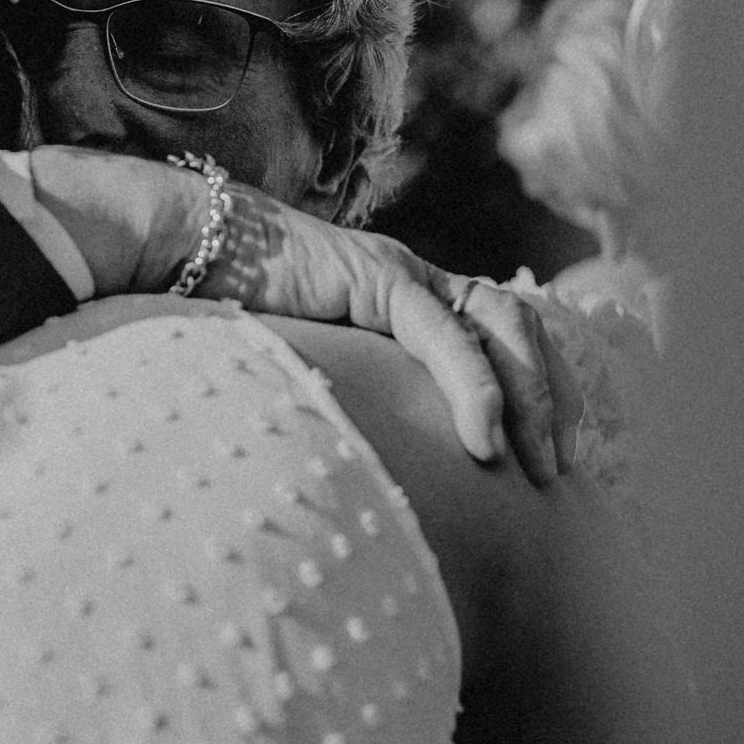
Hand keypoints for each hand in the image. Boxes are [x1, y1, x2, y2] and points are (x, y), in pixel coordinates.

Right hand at [198, 188, 566, 483]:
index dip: (543, 395)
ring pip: (501, 328)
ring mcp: (406, 275)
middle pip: (522, 332)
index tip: (555, 462)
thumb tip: (374, 487)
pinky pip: (444, 333)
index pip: (508, 343)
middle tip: (560, 471)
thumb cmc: (236, 330)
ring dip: (530, 397)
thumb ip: (360, 412)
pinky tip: (485, 440)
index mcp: (418, 308)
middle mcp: (424, 286)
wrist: (184, 257)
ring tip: (536, 462)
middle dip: (554, 400)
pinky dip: (474, 389)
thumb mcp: (317, 381)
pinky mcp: (379, 277)